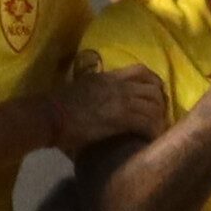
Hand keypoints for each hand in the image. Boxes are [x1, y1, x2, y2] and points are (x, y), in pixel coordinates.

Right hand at [54, 62, 168, 151]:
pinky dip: (152, 131)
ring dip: (158, 119)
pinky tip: (150, 139)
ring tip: (155, 130)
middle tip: (158, 117)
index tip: (157, 94)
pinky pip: (147, 123)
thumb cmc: (58, 104)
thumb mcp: (82, 86)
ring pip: (154, 106)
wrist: (50, 114)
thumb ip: (97, 87)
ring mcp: (121, 101)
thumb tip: (103, 96)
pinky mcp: (120, 119)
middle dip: (160, 103)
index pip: (141, 71)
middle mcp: (119, 86)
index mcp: (109, 77)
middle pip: (154, 89)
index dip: (155, 82)